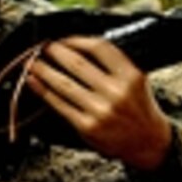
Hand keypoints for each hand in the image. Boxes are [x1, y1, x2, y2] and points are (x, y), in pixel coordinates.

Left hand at [25, 35, 171, 169]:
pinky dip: (43, 91)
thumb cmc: (139, 108)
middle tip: (42, 46)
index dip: (76, 40)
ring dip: (44, 70)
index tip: (63, 38)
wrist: (149, 142)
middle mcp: (117, 92)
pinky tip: (34, 82)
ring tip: (32, 62)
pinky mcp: (88, 126)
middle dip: (55, 52)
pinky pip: (60, 104)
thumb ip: (114, 65)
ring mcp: (101, 110)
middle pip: (77, 63)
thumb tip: (76, 47)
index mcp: (131, 76)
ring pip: (64, 84)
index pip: (99, 48)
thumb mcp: (136, 80)